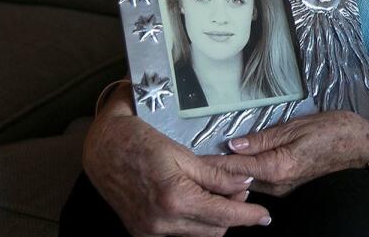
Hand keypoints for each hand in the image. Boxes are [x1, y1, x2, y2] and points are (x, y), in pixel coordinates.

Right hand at [83, 105, 271, 236]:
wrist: (102, 148)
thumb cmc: (142, 142)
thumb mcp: (184, 154)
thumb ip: (216, 174)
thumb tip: (246, 182)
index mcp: (176, 200)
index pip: (223, 215)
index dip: (248, 216)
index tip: (266, 216)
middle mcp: (162, 222)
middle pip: (213, 229)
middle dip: (232, 213)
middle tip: (240, 190)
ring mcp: (149, 231)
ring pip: (197, 235)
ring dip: (213, 219)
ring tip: (219, 194)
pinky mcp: (140, 232)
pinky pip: (178, 234)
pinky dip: (193, 222)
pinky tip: (196, 202)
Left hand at [208, 110, 368, 196]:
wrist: (361, 145)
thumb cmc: (334, 131)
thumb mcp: (297, 126)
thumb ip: (263, 138)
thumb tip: (234, 145)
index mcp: (278, 167)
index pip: (236, 168)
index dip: (212, 164)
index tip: (191, 161)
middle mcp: (279, 183)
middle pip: (238, 180)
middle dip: (216, 171)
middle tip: (192, 161)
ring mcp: (284, 187)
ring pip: (247, 183)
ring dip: (228, 174)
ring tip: (206, 162)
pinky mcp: (288, 184)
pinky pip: (260, 181)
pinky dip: (244, 174)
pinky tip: (234, 165)